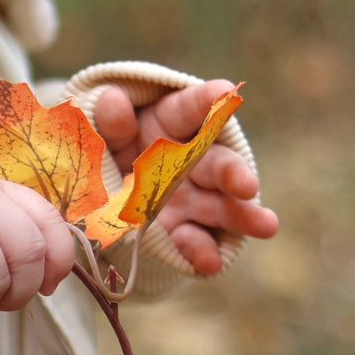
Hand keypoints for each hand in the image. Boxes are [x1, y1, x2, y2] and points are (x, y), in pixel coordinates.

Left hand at [90, 79, 278, 274]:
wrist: (87, 204)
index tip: (224, 91)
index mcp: (166, 125)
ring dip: (243, 217)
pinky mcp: (182, 234)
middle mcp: (187, 162)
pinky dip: (203, 252)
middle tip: (247, 185)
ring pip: (221, 207)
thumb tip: (112, 99)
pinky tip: (210, 262)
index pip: (187, 110)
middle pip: (216, 163)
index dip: (204, 101)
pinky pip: (195, 244)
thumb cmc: (98, 156)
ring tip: (267, 225)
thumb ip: (107, 123)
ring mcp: (189, 201)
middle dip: (233, 173)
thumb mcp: (96, 136)